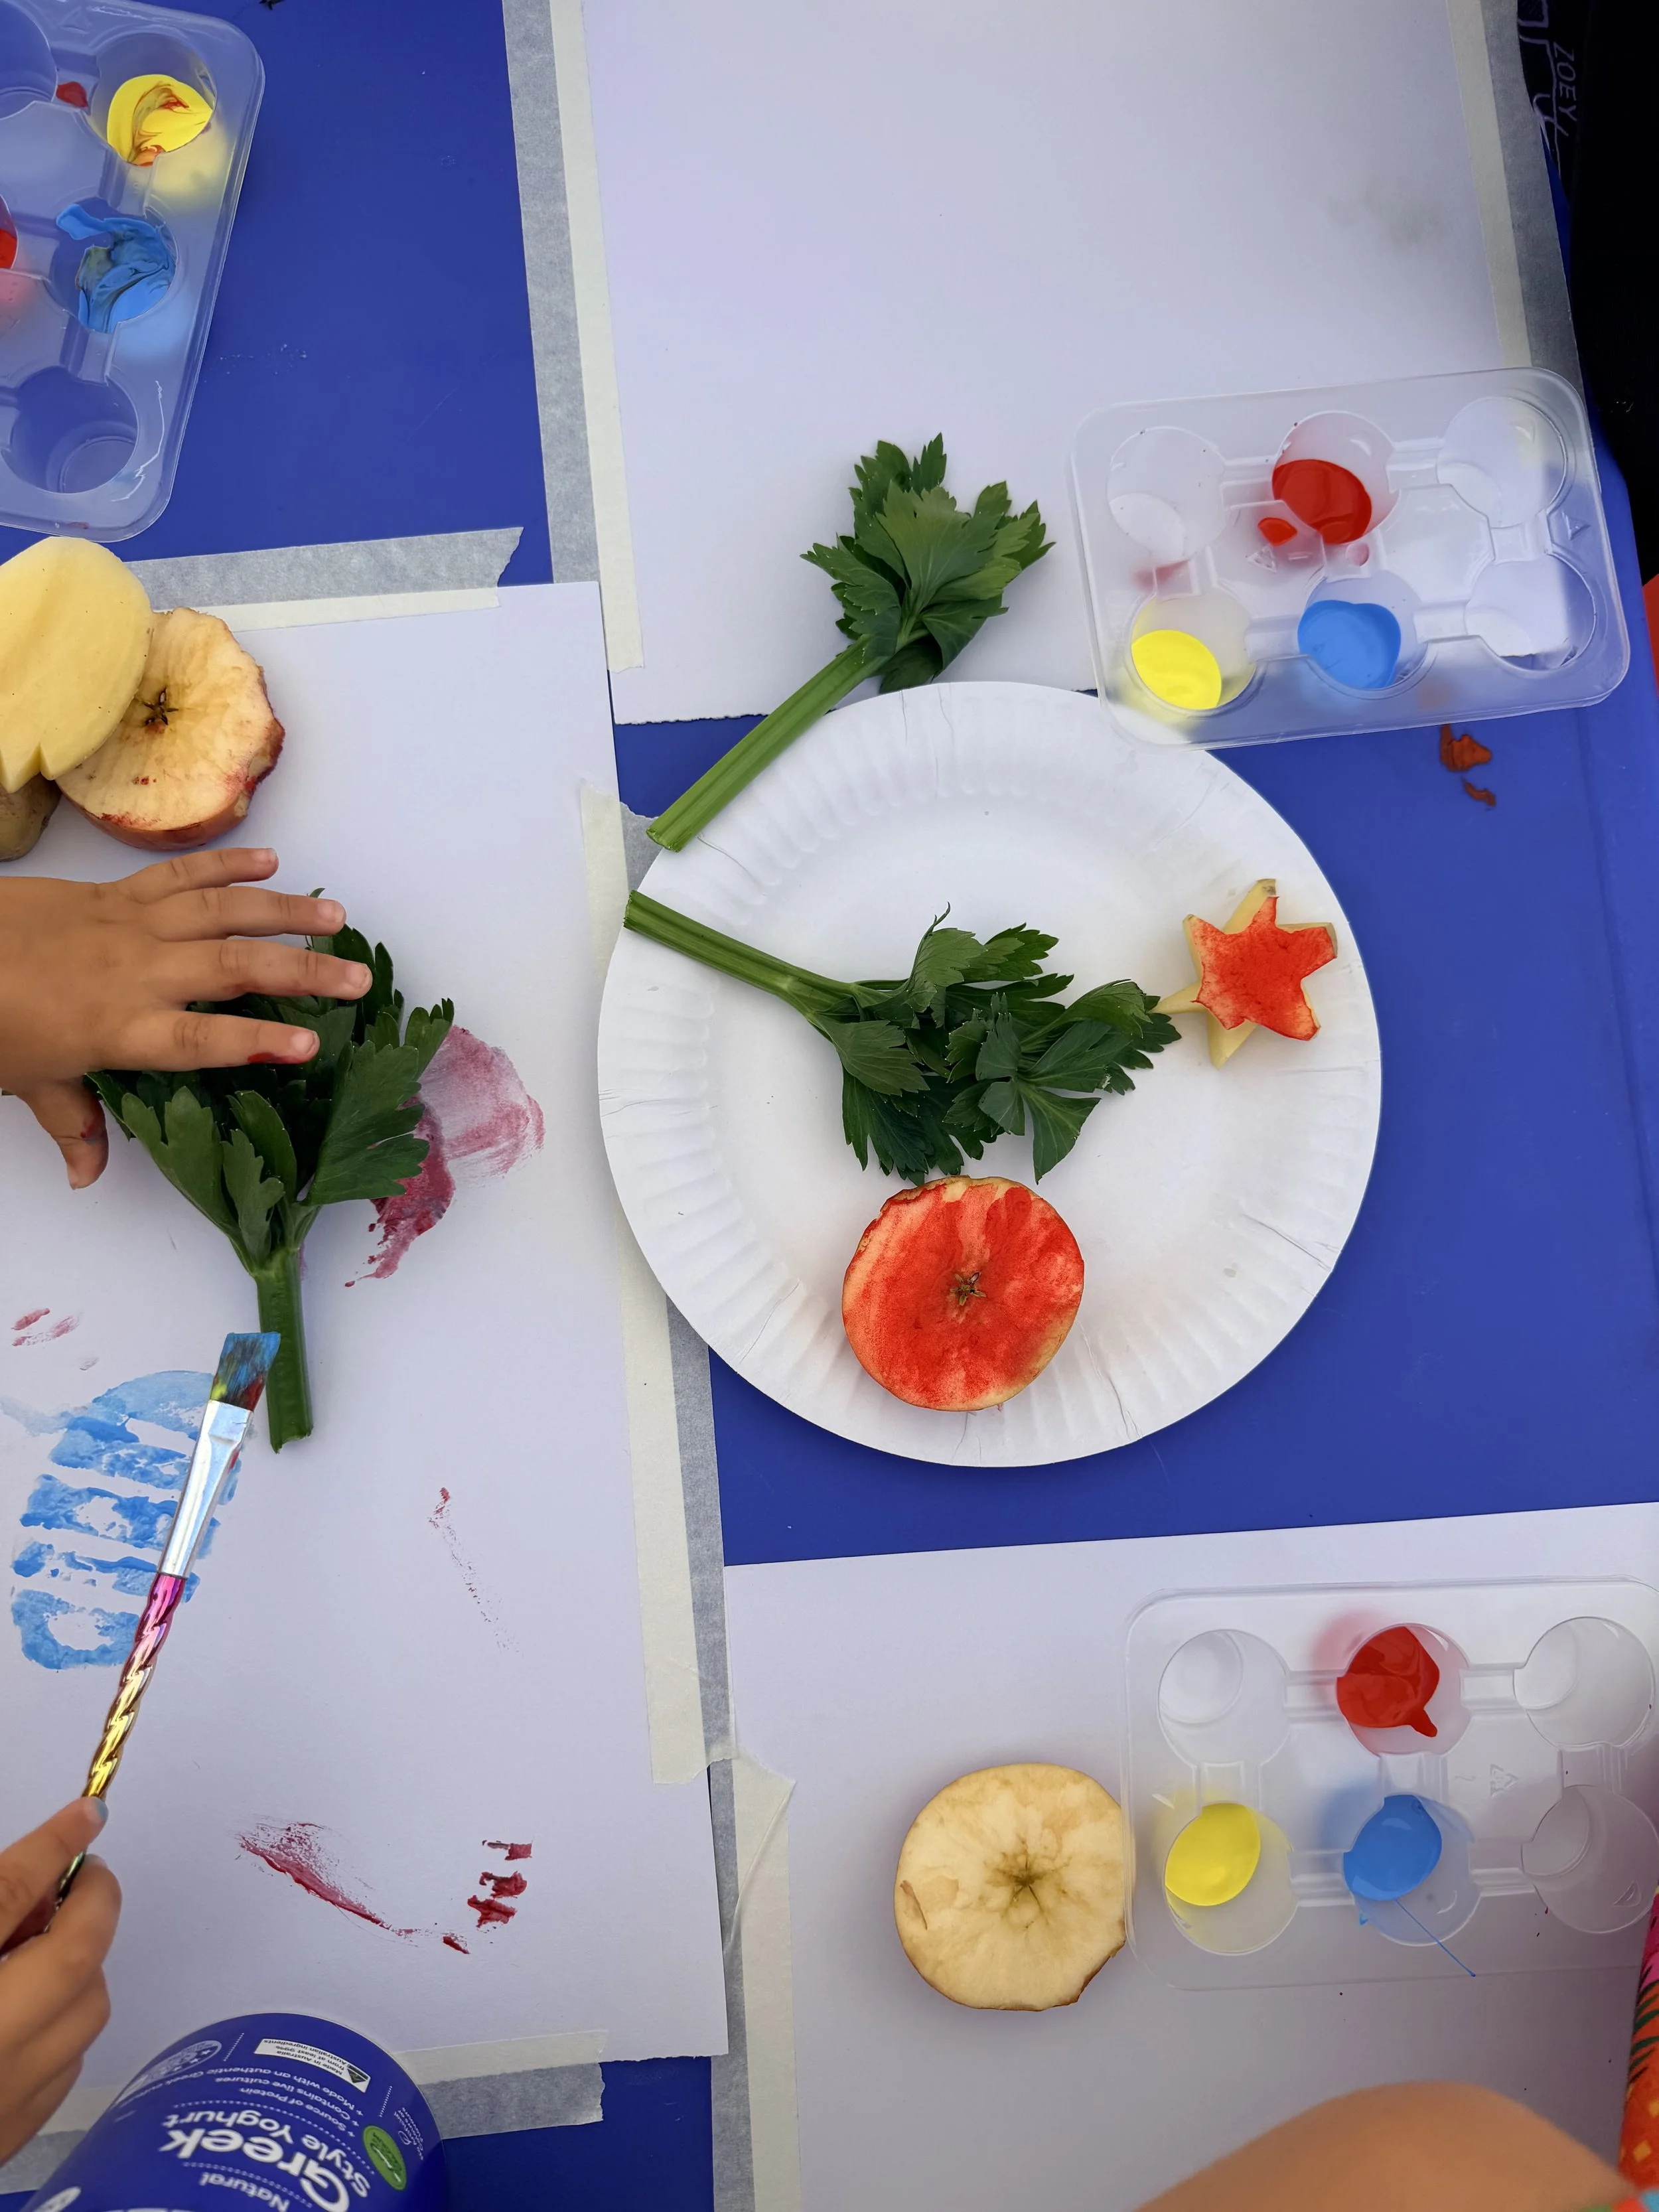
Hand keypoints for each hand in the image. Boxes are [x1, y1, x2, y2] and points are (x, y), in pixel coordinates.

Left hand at [0, 848, 370, 1187]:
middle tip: (356, 979)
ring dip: (283, 911)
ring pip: (219, 911)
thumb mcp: (26, 1082)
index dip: (257, 1041)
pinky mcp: (113, 892)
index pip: (203, 1038)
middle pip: (232, 968)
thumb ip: (72, 1123)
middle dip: (301, 971)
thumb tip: (87, 1177)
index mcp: (119, 1028)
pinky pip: (180, 876)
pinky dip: (227, 865)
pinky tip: (271, 862)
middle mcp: (136, 972)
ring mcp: (128, 924)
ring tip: (336, 917)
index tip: (309, 1043)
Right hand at [0, 1799, 120, 2165]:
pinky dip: (61, 2025)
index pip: (8, 1893)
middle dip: (90, 1902)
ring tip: (43, 1942)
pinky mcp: (5, 2139)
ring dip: (79, 1965)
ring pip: (84, 2012)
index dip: (50, 1846)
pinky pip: (65, 2066)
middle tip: (78, 1874)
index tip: (86, 1813)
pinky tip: (27, 2009)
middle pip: (71, 1956)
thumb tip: (25, 1880)